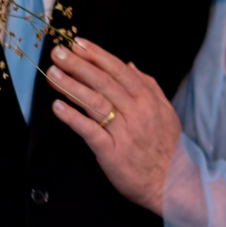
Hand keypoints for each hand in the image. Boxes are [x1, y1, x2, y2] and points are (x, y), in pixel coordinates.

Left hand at [48, 39, 180, 213]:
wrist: (173, 183)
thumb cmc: (167, 148)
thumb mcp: (166, 111)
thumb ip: (149, 86)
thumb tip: (130, 64)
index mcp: (147, 100)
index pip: (119, 71)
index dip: (97, 55)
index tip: (78, 43)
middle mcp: (136, 112)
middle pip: (103, 82)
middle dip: (79, 65)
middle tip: (58, 53)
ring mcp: (123, 132)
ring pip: (95, 103)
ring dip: (71, 86)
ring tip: (52, 74)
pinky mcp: (112, 152)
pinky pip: (89, 131)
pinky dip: (73, 118)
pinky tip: (57, 107)